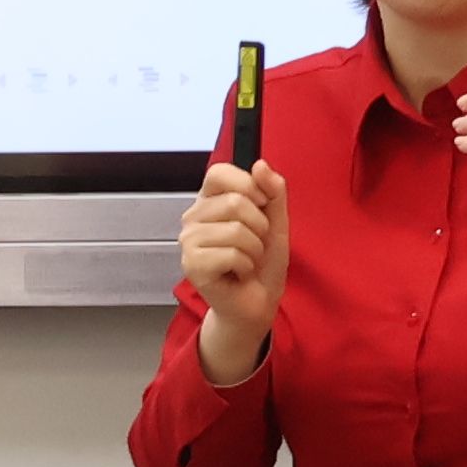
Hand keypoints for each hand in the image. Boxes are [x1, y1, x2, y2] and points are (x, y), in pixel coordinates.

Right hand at [180, 161, 290, 384]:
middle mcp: (193, 218)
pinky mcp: (192, 265)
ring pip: (236, 230)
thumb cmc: (262, 262)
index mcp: (210, 200)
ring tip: (247, 261)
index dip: (247, 185)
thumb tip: (260, 164)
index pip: (219, 172)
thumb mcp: (277, 221)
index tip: (262, 204)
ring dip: (254, 250)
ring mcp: (189, 242)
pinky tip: (238, 273)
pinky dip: (245, 266)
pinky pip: (231, 254)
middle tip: (255, 244)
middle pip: (234, 202)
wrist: (257, 301)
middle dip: (259, 227)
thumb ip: (273, 191)